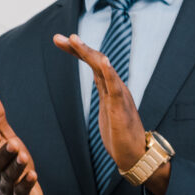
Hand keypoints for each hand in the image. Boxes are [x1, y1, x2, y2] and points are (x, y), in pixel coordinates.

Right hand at [0, 89, 44, 194]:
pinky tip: (33, 176)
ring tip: (23, 157)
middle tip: (13, 143)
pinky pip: (21, 191)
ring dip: (16, 167)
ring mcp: (8, 185)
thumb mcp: (6, 139)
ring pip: (9, 176)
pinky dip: (26, 184)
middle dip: (4, 153)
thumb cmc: (11, 162)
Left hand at [54, 34, 167, 194]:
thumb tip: (99, 85)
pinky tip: (103, 61)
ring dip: (89, 53)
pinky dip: (109, 72)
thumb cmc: (122, 136)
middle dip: (77, 48)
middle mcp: (116, 87)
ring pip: (104, 69)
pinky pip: (115, 87)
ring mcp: (120, 96)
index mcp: (111, 88)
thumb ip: (106, 96)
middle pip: (96, 61)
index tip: (60, 41)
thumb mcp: (108, 111)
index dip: (77, 51)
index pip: (93, 63)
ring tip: (74, 40)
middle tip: (58, 38)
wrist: (136, 156)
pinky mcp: (121, 108)